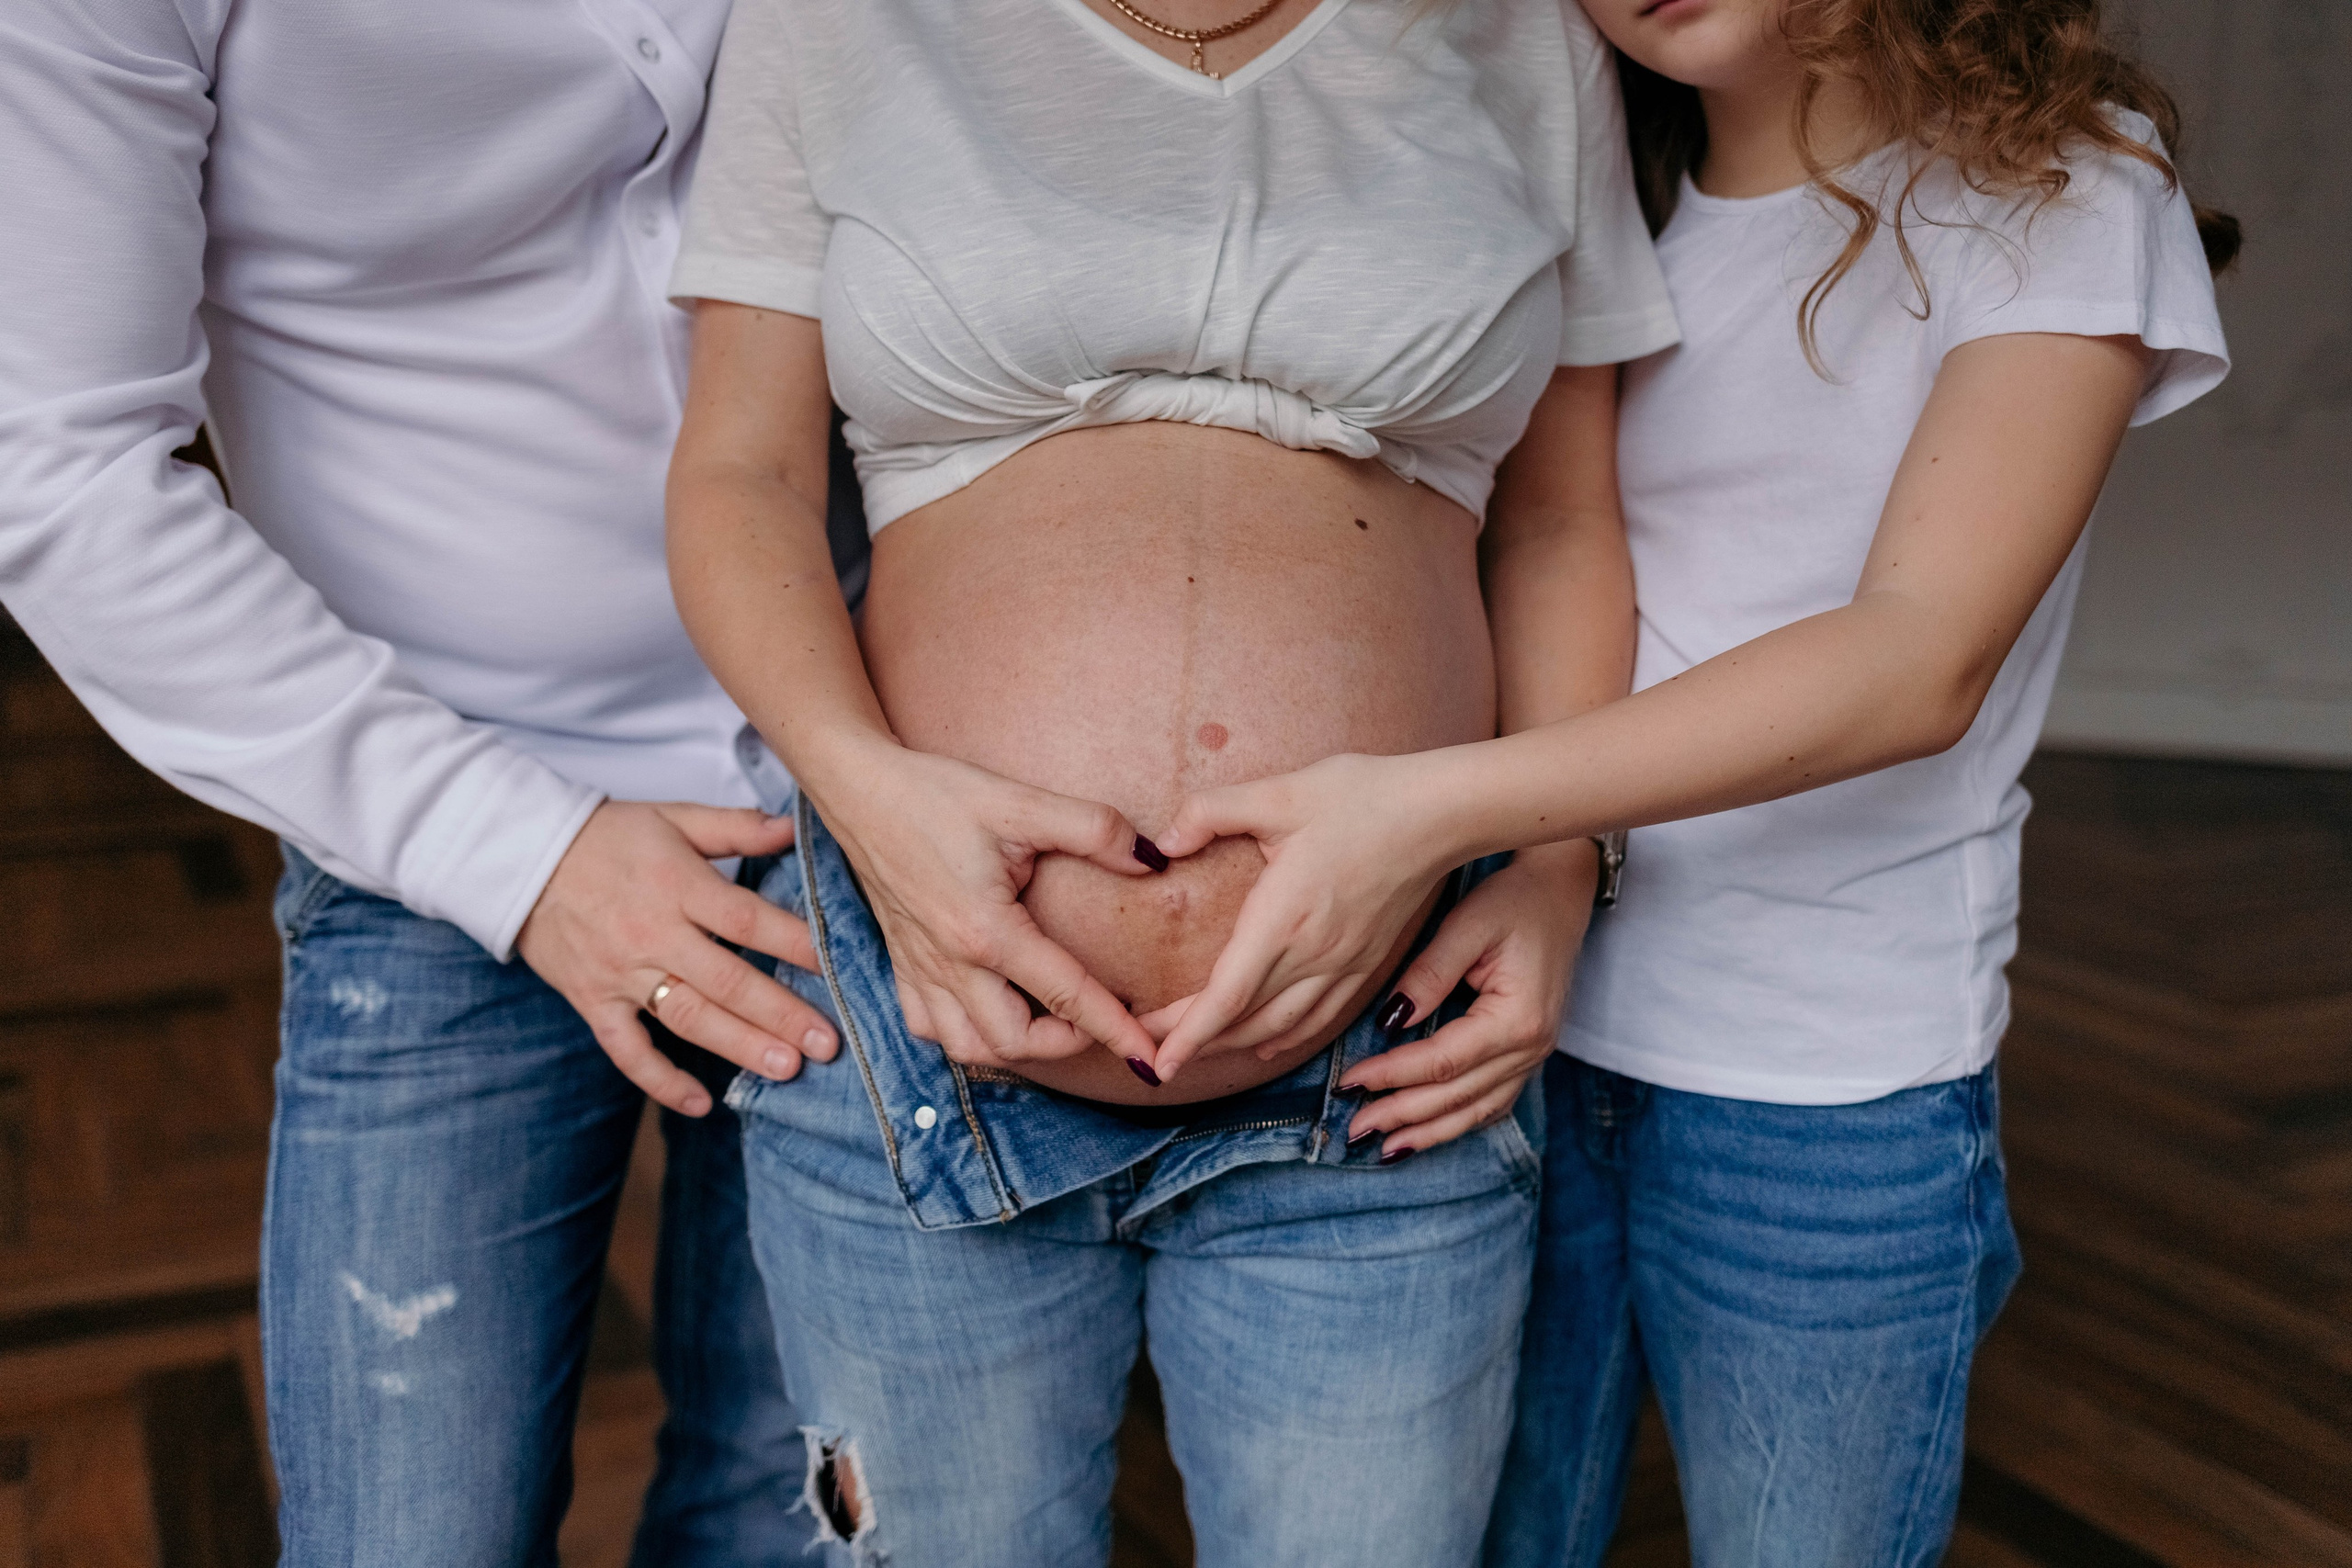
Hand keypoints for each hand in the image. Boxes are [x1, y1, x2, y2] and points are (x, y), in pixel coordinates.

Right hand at [518, 800, 840, 1116]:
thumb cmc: (607, 836)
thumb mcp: (673, 817)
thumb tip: (795, 827)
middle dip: (780, 1013)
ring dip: (739, 1046)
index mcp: (678, 885)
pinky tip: (700, 1104)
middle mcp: (653, 933)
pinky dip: (660, 1080)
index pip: (747, 920)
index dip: (794, 944)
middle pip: (726, 980)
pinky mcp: (593, 1001)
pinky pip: (627, 1049)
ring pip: (688, 1018)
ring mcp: (621, 972)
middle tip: (827, 1042)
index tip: (838, 967)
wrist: (517, 857)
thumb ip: (735, 827)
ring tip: (787, 1069)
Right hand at [811, 739, 1166, 1072]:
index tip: (1149, 1059)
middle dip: (1068, 1044)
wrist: (859, 789)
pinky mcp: (902, 964)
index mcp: (985, 932)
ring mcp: (920, 969)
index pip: (1065, 996)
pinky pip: (930, 1027)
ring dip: (1016, 1048)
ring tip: (1053, 1022)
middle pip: (1015, 1043)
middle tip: (1106, 1019)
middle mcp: (949, 964)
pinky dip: (965, 1034)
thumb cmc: (937, 793)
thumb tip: (1151, 860)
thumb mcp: (1020, 802)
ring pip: (968, 1048)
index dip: (1115, 1030)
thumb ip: (1093, 829)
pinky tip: (990, 1009)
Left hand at [1145, 751, 1466, 1082]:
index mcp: (1284, 919)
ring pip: (1283, 1028)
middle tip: (1153, 1050)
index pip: (1226, 996)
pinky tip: (1268, 1046)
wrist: (1442, 813)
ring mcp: (1345, 964)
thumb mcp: (1279, 793)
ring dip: (1237, 1046)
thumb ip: (1210, 813)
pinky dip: (1287, 1039)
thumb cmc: (1362, 796)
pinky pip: (1321, 1019)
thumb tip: (1163, 841)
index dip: (1188, 1034)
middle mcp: (1314, 954)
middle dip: (1196, 1042)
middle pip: (1246, 1021)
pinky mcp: (1368, 962)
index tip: (1158, 1062)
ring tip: (1197, 1050)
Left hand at [1333, 839, 1594, 1159]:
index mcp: (1517, 1019)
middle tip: (1353, 1130)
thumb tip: (1390, 1021)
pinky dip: (1458, 1121)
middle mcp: (1532, 1047)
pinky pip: (1494, 1102)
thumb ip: (1428, 974)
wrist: (1561, 890)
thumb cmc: (1515, 900)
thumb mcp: (1467, 924)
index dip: (1392, 1076)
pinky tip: (1427, 1132)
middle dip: (1401, 1115)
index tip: (1349, 1082)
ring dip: (1429, 1131)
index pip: (1442, 1062)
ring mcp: (1535, 1055)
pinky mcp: (1529, 1053)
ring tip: (1384, 1147)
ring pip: (1476, 1110)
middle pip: (1457, 1096)